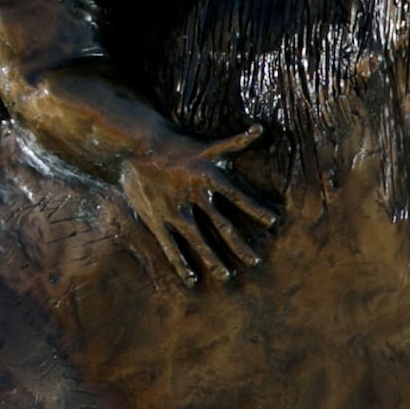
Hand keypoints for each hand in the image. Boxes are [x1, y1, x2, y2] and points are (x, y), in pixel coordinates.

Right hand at [117, 132, 279, 287]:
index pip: (238, 195)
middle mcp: (193, 195)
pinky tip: (192, 279)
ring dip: (212, 258)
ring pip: (197, 239)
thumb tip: (260, 129)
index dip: (255, 208)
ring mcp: (174, 209)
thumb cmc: (178, 146)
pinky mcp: (157, 219)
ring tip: (227, 276)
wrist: (136, 146)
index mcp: (209, 177)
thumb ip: (236, 143)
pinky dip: (181, 262)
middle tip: (255, 262)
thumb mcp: (207, 146)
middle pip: (221, 224)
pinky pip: (170, 245)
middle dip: (239, 244)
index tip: (274, 222)